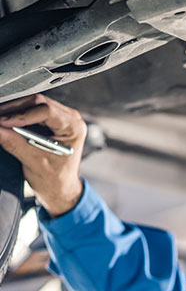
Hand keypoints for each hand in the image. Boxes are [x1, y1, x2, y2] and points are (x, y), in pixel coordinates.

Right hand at [0, 94, 86, 216]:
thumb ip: (15, 143)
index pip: (46, 110)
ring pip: (31, 104)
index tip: (3, 121)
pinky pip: (29, 110)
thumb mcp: (35, 163)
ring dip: (12, 111)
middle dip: (13, 109)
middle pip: (37, 103)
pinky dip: (15, 114)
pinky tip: (4, 120)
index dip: (21, 114)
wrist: (61, 188)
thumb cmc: (57, 179)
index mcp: (74, 128)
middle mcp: (69, 119)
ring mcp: (59, 118)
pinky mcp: (49, 120)